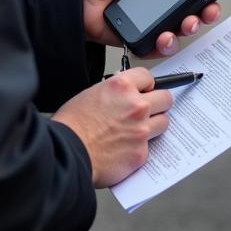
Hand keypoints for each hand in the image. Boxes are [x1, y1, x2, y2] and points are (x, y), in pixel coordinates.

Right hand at [52, 68, 171, 186]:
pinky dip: (140, 147)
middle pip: (165, 98)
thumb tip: (126, 95)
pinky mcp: (141, 152)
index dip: (145, 85)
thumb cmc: (72, 126)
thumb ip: (116, 93)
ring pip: (163, 122)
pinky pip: (150, 146)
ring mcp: (141, 129)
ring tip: (136, 131)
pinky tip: (125, 149)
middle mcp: (136, 105)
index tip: (145, 90)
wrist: (65, 153)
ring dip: (153, 125)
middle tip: (148, 110)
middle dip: (157, 103)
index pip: (148, 76)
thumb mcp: (92, 93)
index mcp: (122, 86)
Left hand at [82, 0, 220, 55]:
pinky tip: (165, 36)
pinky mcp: (143, 38)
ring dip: (190, 28)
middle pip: (196, 9)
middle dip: (206, 12)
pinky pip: (162, 46)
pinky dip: (167, 45)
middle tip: (206, 10)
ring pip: (183, 30)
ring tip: (185, 23)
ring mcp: (155, 20)